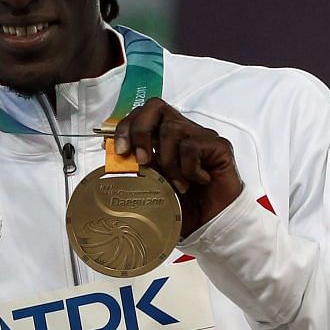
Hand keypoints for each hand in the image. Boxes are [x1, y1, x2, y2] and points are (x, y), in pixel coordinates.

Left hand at [114, 99, 244, 236]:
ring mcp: (203, 136)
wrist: (211, 223)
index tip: (119, 150)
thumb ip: (137, 163)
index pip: (143, 113)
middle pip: (156, 107)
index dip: (127, 126)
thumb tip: (110, 148)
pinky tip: (194, 182)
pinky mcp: (220, 146)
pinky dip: (187, 168)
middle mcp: (184, 130)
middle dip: (140, 130)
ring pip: (172, 129)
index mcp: (165, 136)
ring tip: (175, 184)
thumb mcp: (151, 182)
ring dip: (167, 161)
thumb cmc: (182, 204)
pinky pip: (192, 147)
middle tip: (141, 160)